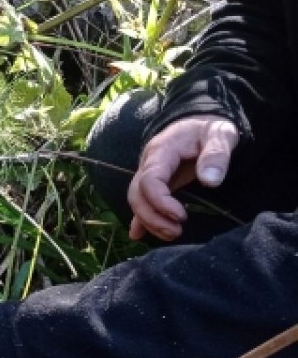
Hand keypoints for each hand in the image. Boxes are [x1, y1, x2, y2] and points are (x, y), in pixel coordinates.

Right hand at [127, 115, 239, 241]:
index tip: (182, 216)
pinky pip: (141, 201)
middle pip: (136, 194)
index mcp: (161, 150)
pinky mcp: (154, 182)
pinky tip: (138, 234)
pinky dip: (139, 218)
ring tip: (173, 234)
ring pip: (137, 200)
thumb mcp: (220, 135)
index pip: (149, 180)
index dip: (160, 202)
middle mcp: (148, 163)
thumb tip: (209, 181)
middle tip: (176, 231)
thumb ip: (216, 155)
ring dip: (149, 221)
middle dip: (152, 217)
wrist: (202, 122)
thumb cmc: (211, 129)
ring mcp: (148, 173)